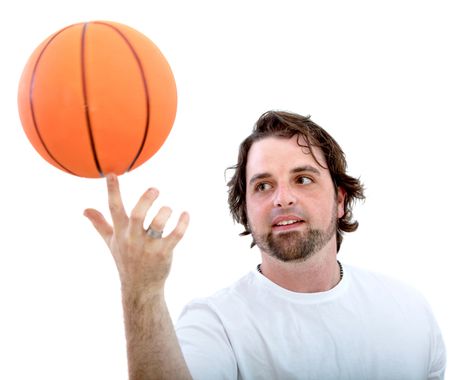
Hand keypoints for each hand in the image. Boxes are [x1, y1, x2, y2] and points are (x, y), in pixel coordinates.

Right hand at [84, 174, 188, 294]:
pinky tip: (185, 214)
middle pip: (137, 215)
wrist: (139, 288)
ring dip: (165, 212)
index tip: (111, 174)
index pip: (114, 209)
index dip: (112, 191)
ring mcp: (148, 247)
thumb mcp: (111, 242)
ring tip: (168, 208)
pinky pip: (175, 235)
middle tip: (155, 190)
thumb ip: (99, 224)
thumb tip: (84, 210)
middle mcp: (133, 238)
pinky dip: (182, 224)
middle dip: (146, 200)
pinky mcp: (163, 253)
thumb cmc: (126, 260)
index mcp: (120, 232)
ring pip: (158, 225)